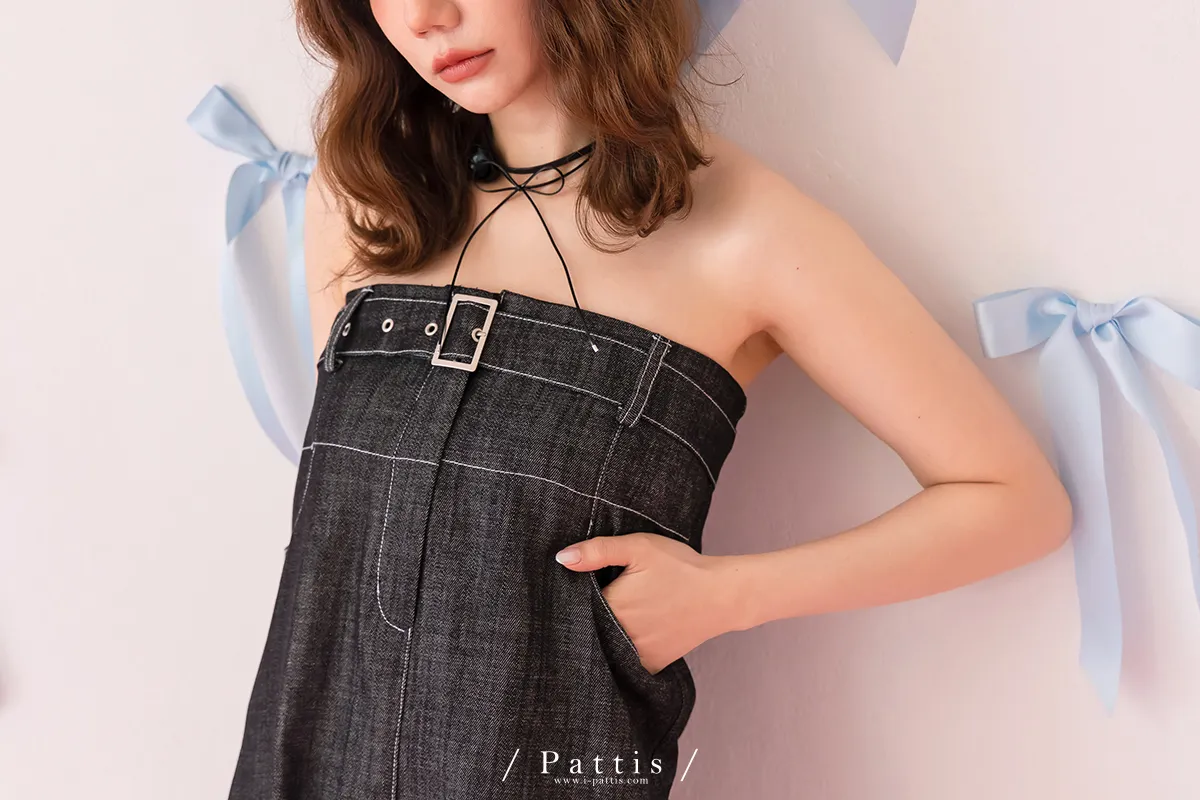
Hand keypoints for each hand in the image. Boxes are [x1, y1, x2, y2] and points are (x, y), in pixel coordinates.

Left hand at [554, 532, 750, 673]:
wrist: (722, 596)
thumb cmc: (681, 567)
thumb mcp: (639, 547)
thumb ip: (598, 551)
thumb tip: (562, 558)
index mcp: (612, 607)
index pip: (576, 607)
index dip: (575, 598)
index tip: (581, 589)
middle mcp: (619, 637)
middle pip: (590, 629)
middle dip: (588, 618)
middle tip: (601, 601)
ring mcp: (635, 655)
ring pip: (606, 648)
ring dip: (604, 637)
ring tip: (620, 616)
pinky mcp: (651, 665)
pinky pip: (625, 663)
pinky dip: (622, 652)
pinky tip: (630, 634)